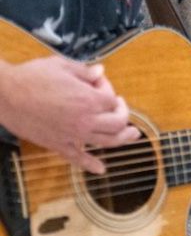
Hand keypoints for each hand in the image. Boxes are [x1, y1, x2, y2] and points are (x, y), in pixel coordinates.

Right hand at [0, 55, 138, 173]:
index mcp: (88, 99)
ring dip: (122, 139)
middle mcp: (84, 120)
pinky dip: (90, 164)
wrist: (6, 95)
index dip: (108, 88)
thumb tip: (101, 72)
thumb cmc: (33, 77)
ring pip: (105, 142)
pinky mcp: (57, 145)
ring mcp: (71, 135)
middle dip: (123, 113)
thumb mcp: (63, 66)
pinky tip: (101, 169)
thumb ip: (86, 72)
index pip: (112, 98)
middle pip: (117, 122)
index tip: (96, 82)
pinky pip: (77, 159)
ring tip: (133, 136)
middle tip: (119, 106)